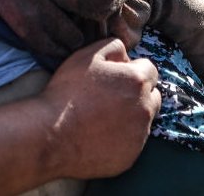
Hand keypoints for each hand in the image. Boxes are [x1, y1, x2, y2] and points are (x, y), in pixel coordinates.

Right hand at [39, 38, 159, 178]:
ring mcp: (139, 135)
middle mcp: (145, 108)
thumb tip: (126, 55)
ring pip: (143, 121)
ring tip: (101, 117)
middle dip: (137, 94)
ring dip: (129, 116)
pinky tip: (98, 135)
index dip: (131, 70)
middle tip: (109, 97)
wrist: (50, 133)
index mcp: (137, 81)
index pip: (150, 70)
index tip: (113, 77)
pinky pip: (132, 143)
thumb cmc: (67, 92)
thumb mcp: (85, 55)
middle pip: (153, 96)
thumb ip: (113, 47)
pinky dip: (121, 138)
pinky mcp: (130, 156)